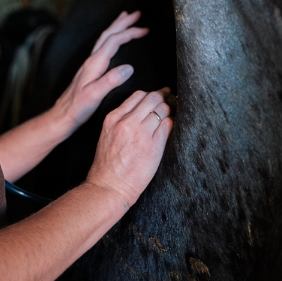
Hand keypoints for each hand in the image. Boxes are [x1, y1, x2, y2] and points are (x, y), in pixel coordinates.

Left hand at [52, 11, 147, 134]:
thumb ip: (111, 80)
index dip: (129, 33)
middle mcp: (92, 60)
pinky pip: (103, 47)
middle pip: (108, 34)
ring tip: (126, 19)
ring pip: (104, 39)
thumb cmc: (78, 107)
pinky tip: (114, 42)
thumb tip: (129, 67)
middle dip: (123, 23)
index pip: (113, 41)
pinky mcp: (90, 70)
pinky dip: (111, 38)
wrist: (63, 115)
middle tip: (137, 14)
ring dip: (116, 27)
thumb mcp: (95, 95)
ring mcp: (90, 64)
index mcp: (94, 63)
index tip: (145, 30)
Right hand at [86, 88, 172, 207]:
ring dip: (170, 109)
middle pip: (152, 98)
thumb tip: (140, 111)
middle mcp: (127, 122)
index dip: (150, 94)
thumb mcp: (107, 134)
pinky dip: (172, 122)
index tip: (157, 96)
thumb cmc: (107, 165)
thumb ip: (121, 120)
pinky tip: (173, 125)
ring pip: (162, 109)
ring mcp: (141, 133)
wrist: (109, 186)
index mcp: (113, 118)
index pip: (137, 96)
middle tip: (170, 98)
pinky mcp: (154, 145)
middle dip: (163, 97)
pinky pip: (168, 125)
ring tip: (174, 112)